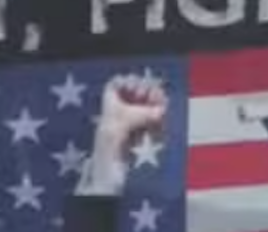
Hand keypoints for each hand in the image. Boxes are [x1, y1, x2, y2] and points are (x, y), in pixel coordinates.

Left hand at [81, 73, 165, 196]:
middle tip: (160, 100)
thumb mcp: (116, 130)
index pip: (115, 85)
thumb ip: (137, 115)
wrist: (106, 185)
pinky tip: (160, 131)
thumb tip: (159, 110)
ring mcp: (129, 129)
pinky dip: (158, 126)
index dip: (130, 81)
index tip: (143, 88)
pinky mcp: (139, 142)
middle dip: (150, 95)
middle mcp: (118, 116)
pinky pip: (152, 127)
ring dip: (157, 111)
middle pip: (135, 95)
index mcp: (108, 110)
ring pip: (146, 110)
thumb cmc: (105, 157)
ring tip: (162, 115)